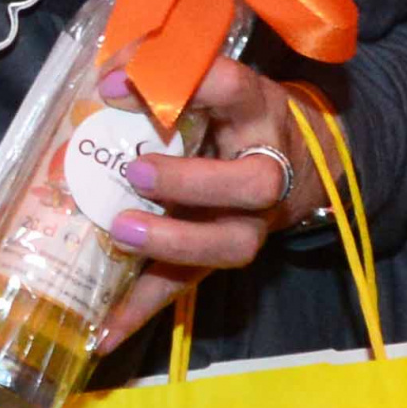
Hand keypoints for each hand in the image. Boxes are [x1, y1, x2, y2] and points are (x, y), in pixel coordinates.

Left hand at [94, 55, 300, 355]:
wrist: (305, 163)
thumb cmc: (238, 115)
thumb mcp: (215, 83)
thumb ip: (164, 74)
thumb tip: (103, 76)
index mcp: (257, 111)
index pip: (230, 88)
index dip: (178, 85)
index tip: (111, 86)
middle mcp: (266, 170)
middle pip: (251, 185)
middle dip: (191, 181)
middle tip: (135, 170)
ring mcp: (251, 221)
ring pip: (229, 244)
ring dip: (172, 243)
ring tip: (119, 232)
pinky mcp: (222, 257)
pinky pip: (186, 288)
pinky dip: (141, 311)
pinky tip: (100, 333)